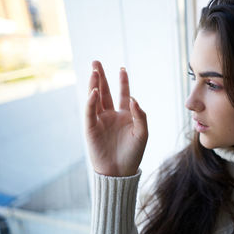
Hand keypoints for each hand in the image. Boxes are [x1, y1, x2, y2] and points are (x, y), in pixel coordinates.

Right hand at [85, 61, 147, 176]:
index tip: (122, 69)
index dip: (123, 82)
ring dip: (94, 85)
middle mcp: (111, 115)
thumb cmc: (133, 153)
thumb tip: (133, 98)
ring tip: (93, 70)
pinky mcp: (91, 128)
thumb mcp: (142, 133)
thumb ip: (140, 115)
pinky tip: (94, 91)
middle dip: (101, 77)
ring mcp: (100, 120)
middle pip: (106, 92)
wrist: (120, 171)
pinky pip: (90, 112)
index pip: (123, 94)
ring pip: (96, 98)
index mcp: (125, 115)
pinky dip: (91, 101)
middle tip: (96, 62)